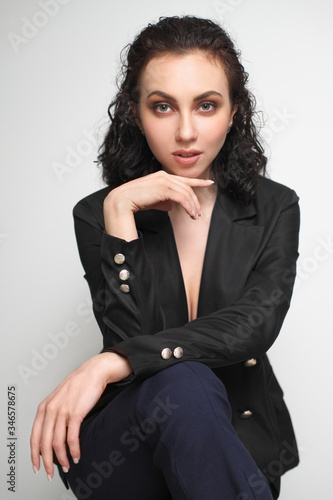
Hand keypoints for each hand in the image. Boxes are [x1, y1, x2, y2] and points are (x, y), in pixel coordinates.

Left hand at [30, 352, 131, 479]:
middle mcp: (50, 409)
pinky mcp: (76, 413)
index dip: (35, 454)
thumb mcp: (59, 398)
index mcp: (44, 407)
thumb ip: (53, 414)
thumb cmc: (79, 385)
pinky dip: (74, 450)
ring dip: (62, 458)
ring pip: (57, 443)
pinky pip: (72, 438)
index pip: (34, 436)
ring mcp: (62, 411)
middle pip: (44, 443)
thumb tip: (53, 436)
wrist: (94, 372)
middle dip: (48, 462)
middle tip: (51, 473)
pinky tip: (77, 456)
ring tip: (68, 466)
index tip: (37, 466)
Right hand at [103, 171, 213, 239]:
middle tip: (198, 213)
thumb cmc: (134, 202)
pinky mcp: (163, 187)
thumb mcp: (152, 201)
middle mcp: (163, 176)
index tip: (209, 183)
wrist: (121, 201)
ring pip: (186, 193)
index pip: (183, 179)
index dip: (197, 182)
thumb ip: (163, 202)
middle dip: (195, 200)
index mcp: (161, 177)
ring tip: (195, 216)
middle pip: (187, 187)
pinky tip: (190, 214)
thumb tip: (171, 206)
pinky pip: (181, 197)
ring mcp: (163, 180)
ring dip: (192, 206)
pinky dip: (188, 206)